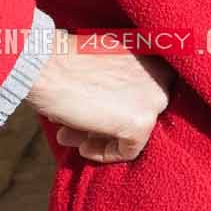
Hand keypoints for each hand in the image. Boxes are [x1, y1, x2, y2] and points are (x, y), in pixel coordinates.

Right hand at [25, 47, 174, 162]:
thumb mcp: (103, 66)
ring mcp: (154, 100)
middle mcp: (162, 76)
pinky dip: (104, 154)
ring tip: (69, 136)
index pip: (140, 93)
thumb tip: (110, 107)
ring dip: (98, 136)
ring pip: (131, 130)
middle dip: (103, 124)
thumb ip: (116, 84)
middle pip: (135, 112)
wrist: (47, 66)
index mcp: (154, 56)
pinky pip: (129, 150)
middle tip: (75, 130)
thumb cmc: (65, 61)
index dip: (112, 107)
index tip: (88, 113)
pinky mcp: (142, 123)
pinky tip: (84, 148)